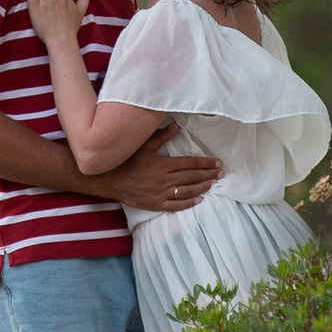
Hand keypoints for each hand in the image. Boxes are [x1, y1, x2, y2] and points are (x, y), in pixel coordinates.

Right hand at [99, 137, 223, 215]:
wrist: (110, 180)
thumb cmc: (126, 161)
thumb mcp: (144, 146)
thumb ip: (161, 137)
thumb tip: (176, 126)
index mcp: (164, 164)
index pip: (190, 163)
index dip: (205, 163)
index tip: (217, 162)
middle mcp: (165, 179)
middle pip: (192, 176)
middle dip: (208, 174)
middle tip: (221, 173)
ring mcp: (161, 193)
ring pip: (187, 191)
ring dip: (202, 187)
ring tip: (213, 184)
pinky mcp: (156, 204)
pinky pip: (176, 205)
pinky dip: (189, 203)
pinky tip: (199, 200)